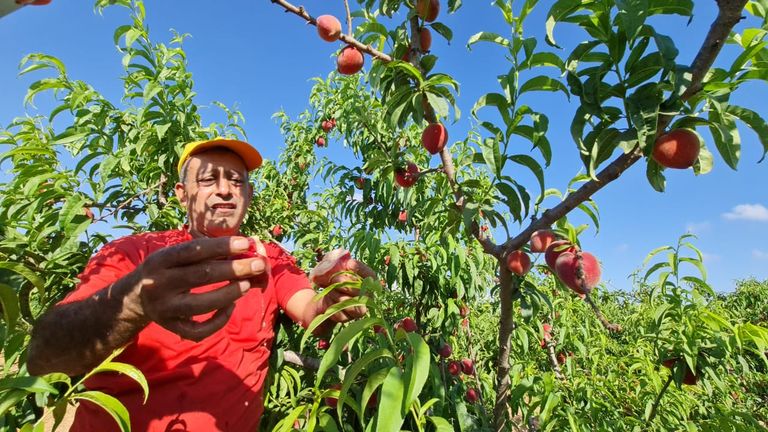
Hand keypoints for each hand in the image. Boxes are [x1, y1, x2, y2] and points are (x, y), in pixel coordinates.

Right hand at [129, 236, 269, 340]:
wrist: (135, 297)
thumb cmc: (165, 269)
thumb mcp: (173, 255)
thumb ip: (201, 252)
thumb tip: (240, 249)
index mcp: (160, 261)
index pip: (193, 251)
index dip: (221, 246)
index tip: (244, 243)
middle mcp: (159, 284)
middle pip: (202, 276)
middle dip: (234, 269)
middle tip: (258, 264)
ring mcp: (164, 309)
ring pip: (202, 304)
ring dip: (230, 293)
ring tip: (248, 284)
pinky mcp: (171, 327)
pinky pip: (199, 330)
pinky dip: (219, 320)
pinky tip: (231, 307)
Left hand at [318, 258, 375, 322]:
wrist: (322, 300)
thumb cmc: (332, 282)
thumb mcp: (335, 271)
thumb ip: (340, 264)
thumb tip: (343, 260)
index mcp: (367, 283)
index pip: (370, 275)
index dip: (361, 269)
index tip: (350, 263)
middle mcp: (367, 297)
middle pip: (360, 289)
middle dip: (345, 283)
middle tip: (334, 279)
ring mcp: (359, 309)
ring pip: (349, 302)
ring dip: (336, 294)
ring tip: (330, 291)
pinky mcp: (348, 318)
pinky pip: (340, 312)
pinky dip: (331, 305)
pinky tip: (329, 302)